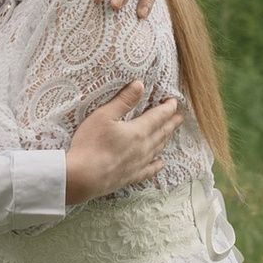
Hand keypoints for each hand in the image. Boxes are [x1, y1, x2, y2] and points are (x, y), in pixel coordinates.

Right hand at [64, 79, 184, 203]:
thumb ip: (123, 100)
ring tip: (170, 133)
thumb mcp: (104, 115)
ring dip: (166, 139)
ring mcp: (138, 164)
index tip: (173, 101)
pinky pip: (149, 170)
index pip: (158, 116)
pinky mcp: (130, 177)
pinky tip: (161, 163)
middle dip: (171, 123)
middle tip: (179, 117)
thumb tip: (140, 85)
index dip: (167, 108)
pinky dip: (156, 165)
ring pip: (157, 149)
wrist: (82, 177)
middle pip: (161, 132)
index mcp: (138, 131)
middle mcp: (143, 148)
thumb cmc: (90, 144)